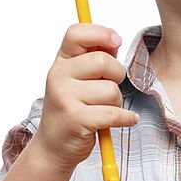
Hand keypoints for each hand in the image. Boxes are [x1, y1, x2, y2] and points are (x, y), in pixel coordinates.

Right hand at [29, 23, 136, 171]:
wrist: (54, 147)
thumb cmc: (74, 108)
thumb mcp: (79, 78)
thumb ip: (96, 57)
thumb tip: (114, 40)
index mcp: (61, 61)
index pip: (76, 33)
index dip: (100, 33)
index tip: (116, 41)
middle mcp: (58, 76)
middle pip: (103, 61)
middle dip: (117, 74)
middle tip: (110, 87)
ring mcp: (64, 97)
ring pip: (112, 90)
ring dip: (117, 102)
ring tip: (104, 109)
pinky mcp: (75, 119)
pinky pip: (114, 113)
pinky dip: (126, 118)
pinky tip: (126, 120)